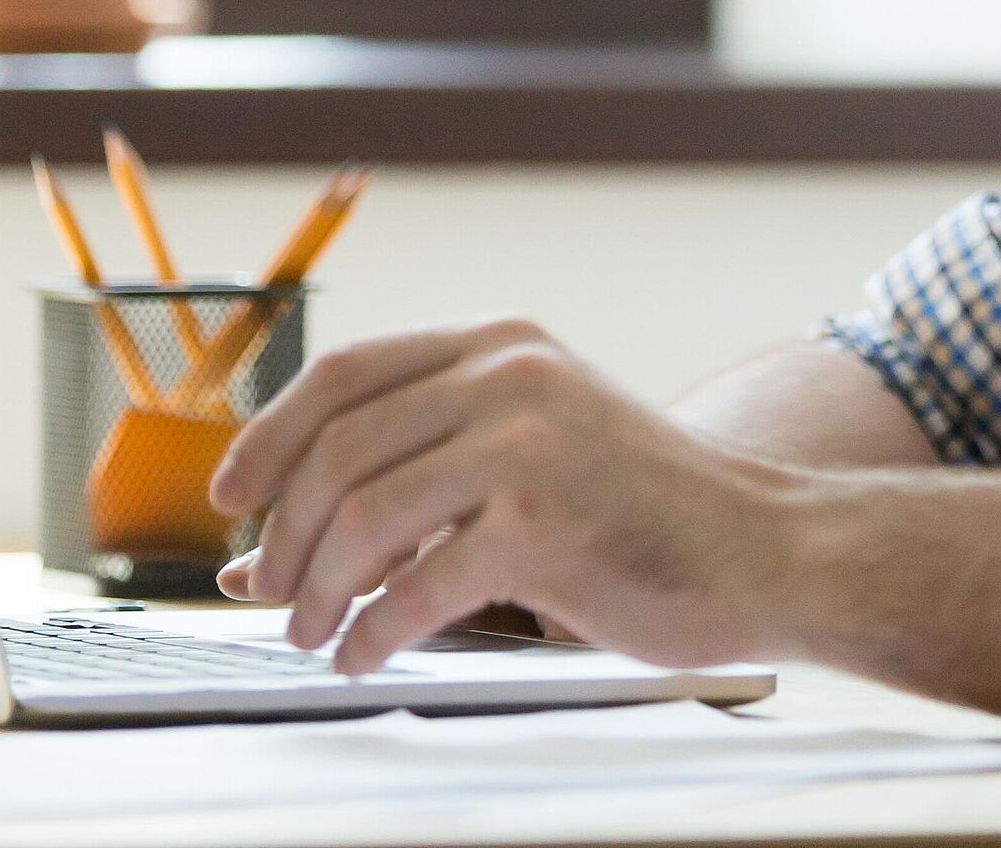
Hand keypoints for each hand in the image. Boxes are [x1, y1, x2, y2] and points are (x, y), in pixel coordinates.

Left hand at [206, 318, 806, 675]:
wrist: (767, 548)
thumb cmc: (644, 512)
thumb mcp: (531, 456)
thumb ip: (415, 480)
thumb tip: (265, 551)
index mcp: (501, 345)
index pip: (346, 374)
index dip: (271, 435)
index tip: (233, 496)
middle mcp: (509, 377)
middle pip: (340, 448)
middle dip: (285, 533)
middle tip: (269, 591)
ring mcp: (527, 446)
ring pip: (365, 517)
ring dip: (318, 590)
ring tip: (313, 632)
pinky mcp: (542, 526)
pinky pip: (417, 586)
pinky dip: (373, 632)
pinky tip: (365, 655)